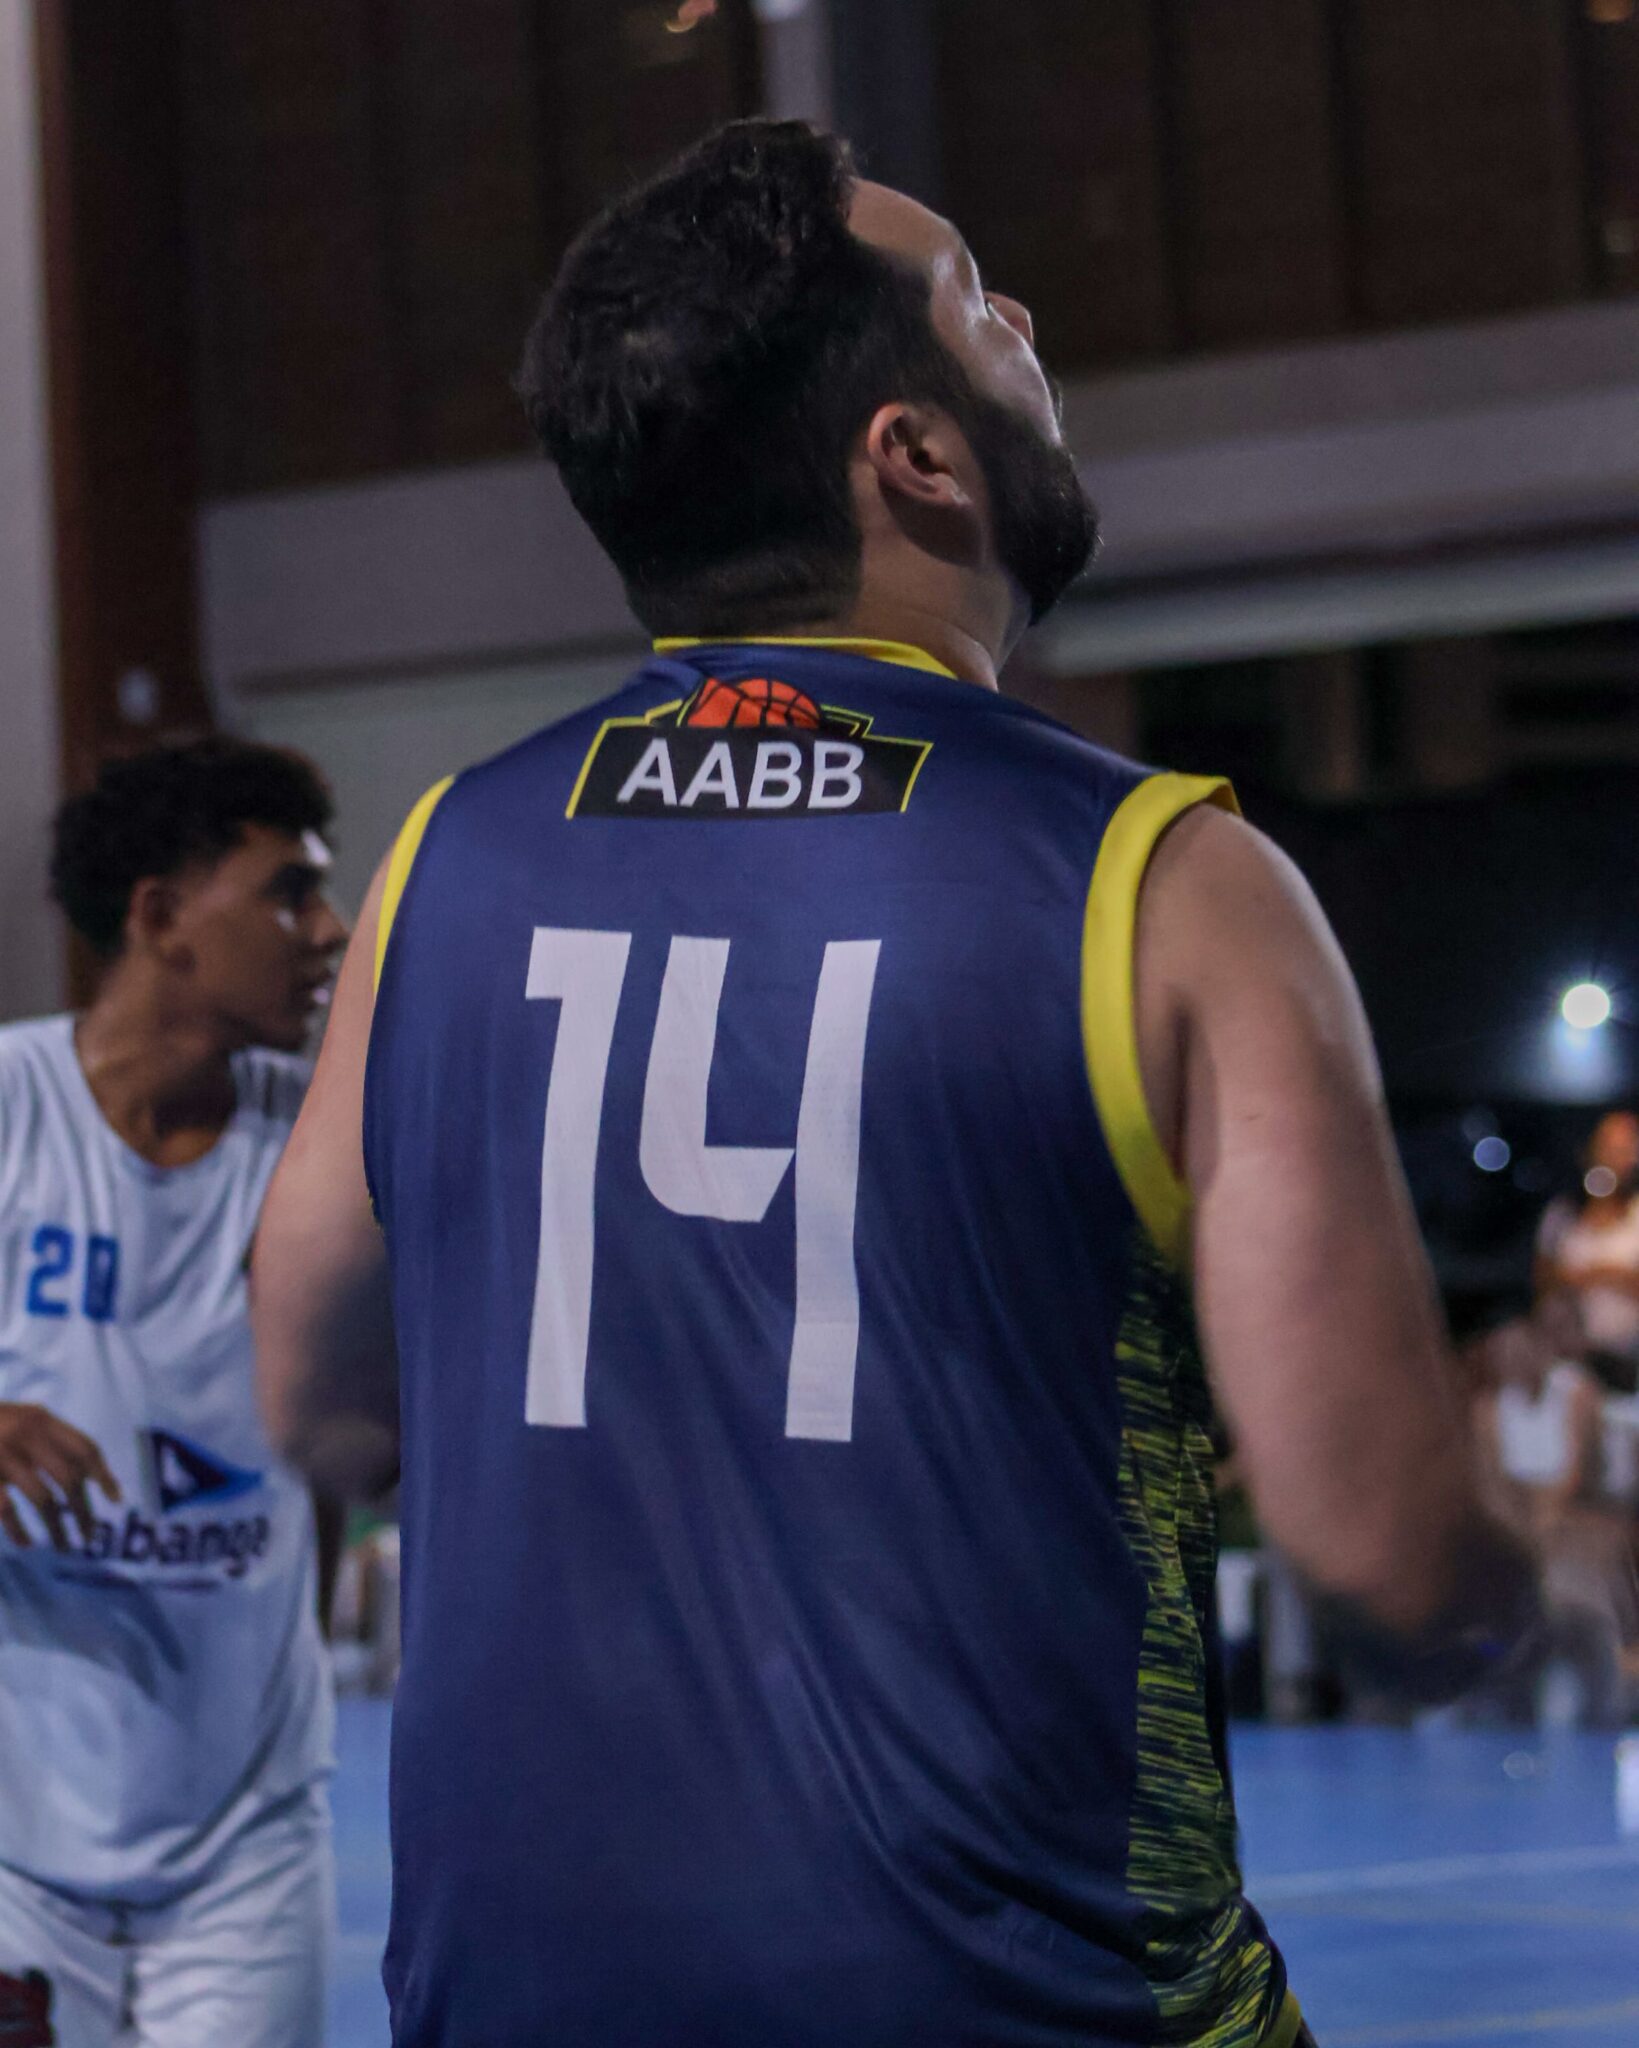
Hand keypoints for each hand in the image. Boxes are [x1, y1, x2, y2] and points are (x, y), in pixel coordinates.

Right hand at [0, 1404, 120, 1551]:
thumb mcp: (23, 1420)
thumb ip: (53, 1440)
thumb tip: (92, 1476)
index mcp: (41, 1419)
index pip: (84, 1447)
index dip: (103, 1474)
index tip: (115, 1500)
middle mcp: (26, 1434)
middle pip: (70, 1478)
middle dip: (84, 1510)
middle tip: (90, 1535)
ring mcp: (3, 1455)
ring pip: (43, 1500)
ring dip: (58, 1528)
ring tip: (65, 1546)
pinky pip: (6, 1509)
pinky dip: (19, 1530)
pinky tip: (27, 1543)